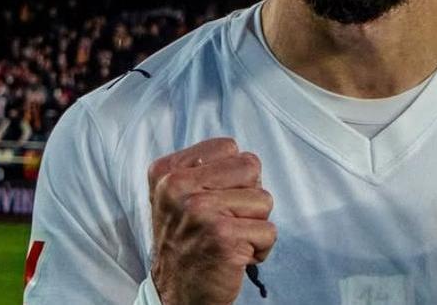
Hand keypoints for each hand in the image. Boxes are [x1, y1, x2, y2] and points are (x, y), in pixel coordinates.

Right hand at [148, 138, 276, 304]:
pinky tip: (236, 256)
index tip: (215, 200)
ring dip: (255, 224)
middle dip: (249, 196)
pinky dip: (260, 249)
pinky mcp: (223, 237)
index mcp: (167, 171)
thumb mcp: (177, 196)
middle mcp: (178, 187)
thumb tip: (244, 156)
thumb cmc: (186, 243)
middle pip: (250, 167)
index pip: (228, 147)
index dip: (233, 176)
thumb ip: (204, 168)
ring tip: (229, 239)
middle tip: (226, 221)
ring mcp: (200, 211)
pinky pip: (269, 231)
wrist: (176, 295)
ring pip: (264, 199)